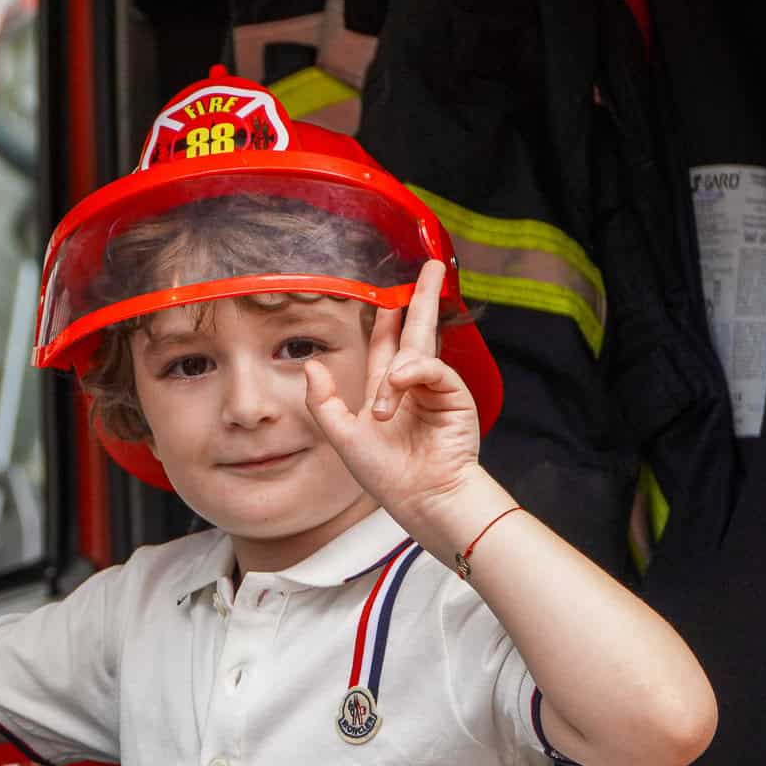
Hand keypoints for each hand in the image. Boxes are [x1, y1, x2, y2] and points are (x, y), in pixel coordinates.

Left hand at [303, 260, 483, 527]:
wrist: (422, 499)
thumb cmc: (386, 475)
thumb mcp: (342, 436)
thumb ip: (323, 401)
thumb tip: (311, 364)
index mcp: (387, 391)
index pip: (386, 344)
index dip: (387, 318)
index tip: (389, 293)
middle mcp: (414, 385)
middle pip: (417, 330)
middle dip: (424, 297)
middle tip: (433, 266)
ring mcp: (436, 388)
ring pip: (419, 350)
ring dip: (398, 369)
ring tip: (385, 410)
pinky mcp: (454, 395)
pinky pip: (433, 368)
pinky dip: (414, 373)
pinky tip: (400, 388)